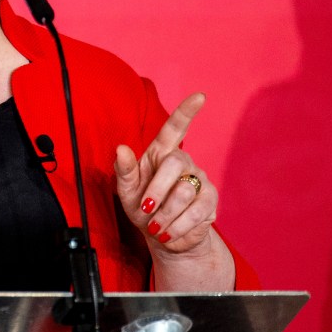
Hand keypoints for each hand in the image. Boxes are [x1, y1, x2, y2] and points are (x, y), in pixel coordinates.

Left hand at [114, 93, 216, 254]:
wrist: (162, 235)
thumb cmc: (142, 207)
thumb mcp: (127, 191)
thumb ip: (124, 171)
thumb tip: (120, 149)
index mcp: (161, 152)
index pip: (175, 127)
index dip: (186, 112)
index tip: (199, 96)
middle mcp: (183, 162)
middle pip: (174, 163)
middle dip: (156, 190)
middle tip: (145, 209)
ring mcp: (200, 179)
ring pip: (185, 192)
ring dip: (165, 215)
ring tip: (156, 226)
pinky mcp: (210, 200)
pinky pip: (197, 212)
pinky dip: (178, 227)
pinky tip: (170, 231)